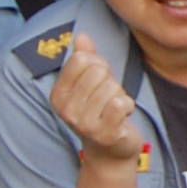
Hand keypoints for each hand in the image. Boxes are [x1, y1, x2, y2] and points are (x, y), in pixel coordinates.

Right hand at [50, 48, 149, 164]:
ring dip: (120, 95)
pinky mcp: (105, 133)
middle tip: (108, 98)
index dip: (97, 65)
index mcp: (58, 94)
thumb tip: (82, 36)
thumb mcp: (90, 84)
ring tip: (114, 109)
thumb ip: (86, 59)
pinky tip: (123, 116)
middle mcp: (66, 110)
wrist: (109, 151)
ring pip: (112, 86)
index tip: (99, 81)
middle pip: (97, 71)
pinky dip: (128, 105)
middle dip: (110, 81)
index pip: (81, 59)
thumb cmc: (101, 112)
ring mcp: (84, 124)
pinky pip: (122, 103)